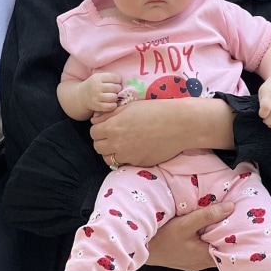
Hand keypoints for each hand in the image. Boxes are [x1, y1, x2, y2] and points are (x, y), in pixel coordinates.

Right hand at [80, 72, 121, 113]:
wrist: (81, 96)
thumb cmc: (94, 85)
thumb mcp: (99, 77)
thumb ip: (109, 77)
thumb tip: (122, 80)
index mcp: (98, 78)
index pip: (115, 77)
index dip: (118, 80)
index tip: (116, 82)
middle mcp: (96, 87)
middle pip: (115, 87)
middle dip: (118, 89)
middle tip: (115, 90)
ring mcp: (96, 97)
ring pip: (114, 97)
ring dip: (115, 97)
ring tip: (113, 96)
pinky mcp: (96, 106)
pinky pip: (110, 106)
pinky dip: (113, 105)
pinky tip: (111, 103)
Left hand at [90, 97, 233, 166]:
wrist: (177, 124)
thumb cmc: (155, 111)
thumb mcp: (130, 107)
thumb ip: (110, 115)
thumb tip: (95, 120)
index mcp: (113, 127)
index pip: (93, 133)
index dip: (99, 129)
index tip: (106, 126)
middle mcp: (117, 144)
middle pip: (98, 148)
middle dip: (103, 142)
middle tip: (113, 136)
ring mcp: (128, 156)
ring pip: (109, 159)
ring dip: (112, 153)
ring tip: (122, 144)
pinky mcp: (138, 163)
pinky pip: (124, 164)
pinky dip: (125, 158)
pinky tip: (134, 149)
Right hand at [147, 202, 234, 270]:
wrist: (140, 248)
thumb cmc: (162, 238)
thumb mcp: (186, 224)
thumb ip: (208, 215)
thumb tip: (231, 206)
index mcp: (204, 256)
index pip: (229, 249)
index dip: (237, 237)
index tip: (244, 224)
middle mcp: (201, 263)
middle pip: (220, 249)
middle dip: (227, 235)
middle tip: (236, 219)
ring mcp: (192, 263)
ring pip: (210, 250)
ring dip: (215, 238)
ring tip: (222, 221)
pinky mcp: (185, 259)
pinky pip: (201, 250)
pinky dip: (205, 241)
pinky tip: (204, 230)